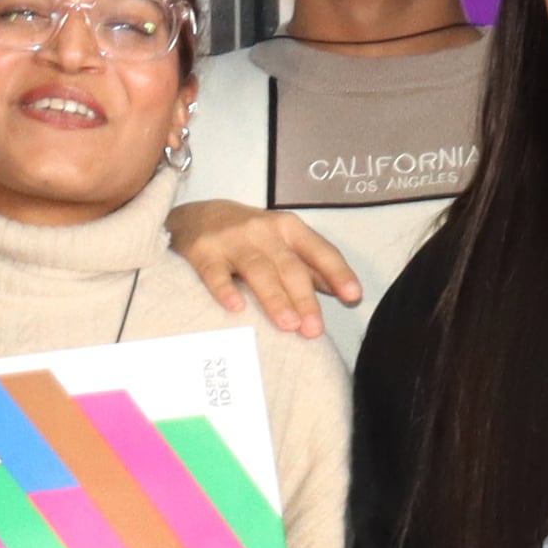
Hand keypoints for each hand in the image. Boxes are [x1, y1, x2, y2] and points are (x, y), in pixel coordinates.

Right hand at [166, 198, 359, 339]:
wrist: (195, 217)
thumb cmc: (248, 236)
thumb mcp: (282, 242)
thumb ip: (311, 266)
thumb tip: (345, 292)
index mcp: (289, 228)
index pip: (319, 250)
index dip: (337, 272)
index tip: (352, 296)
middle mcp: (263, 230)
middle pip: (289, 266)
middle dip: (304, 298)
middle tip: (314, 330)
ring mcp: (232, 240)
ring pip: (258, 270)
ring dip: (275, 298)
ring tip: (289, 325)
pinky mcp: (203, 252)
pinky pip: (215, 273)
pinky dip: (225, 290)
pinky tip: (236, 308)